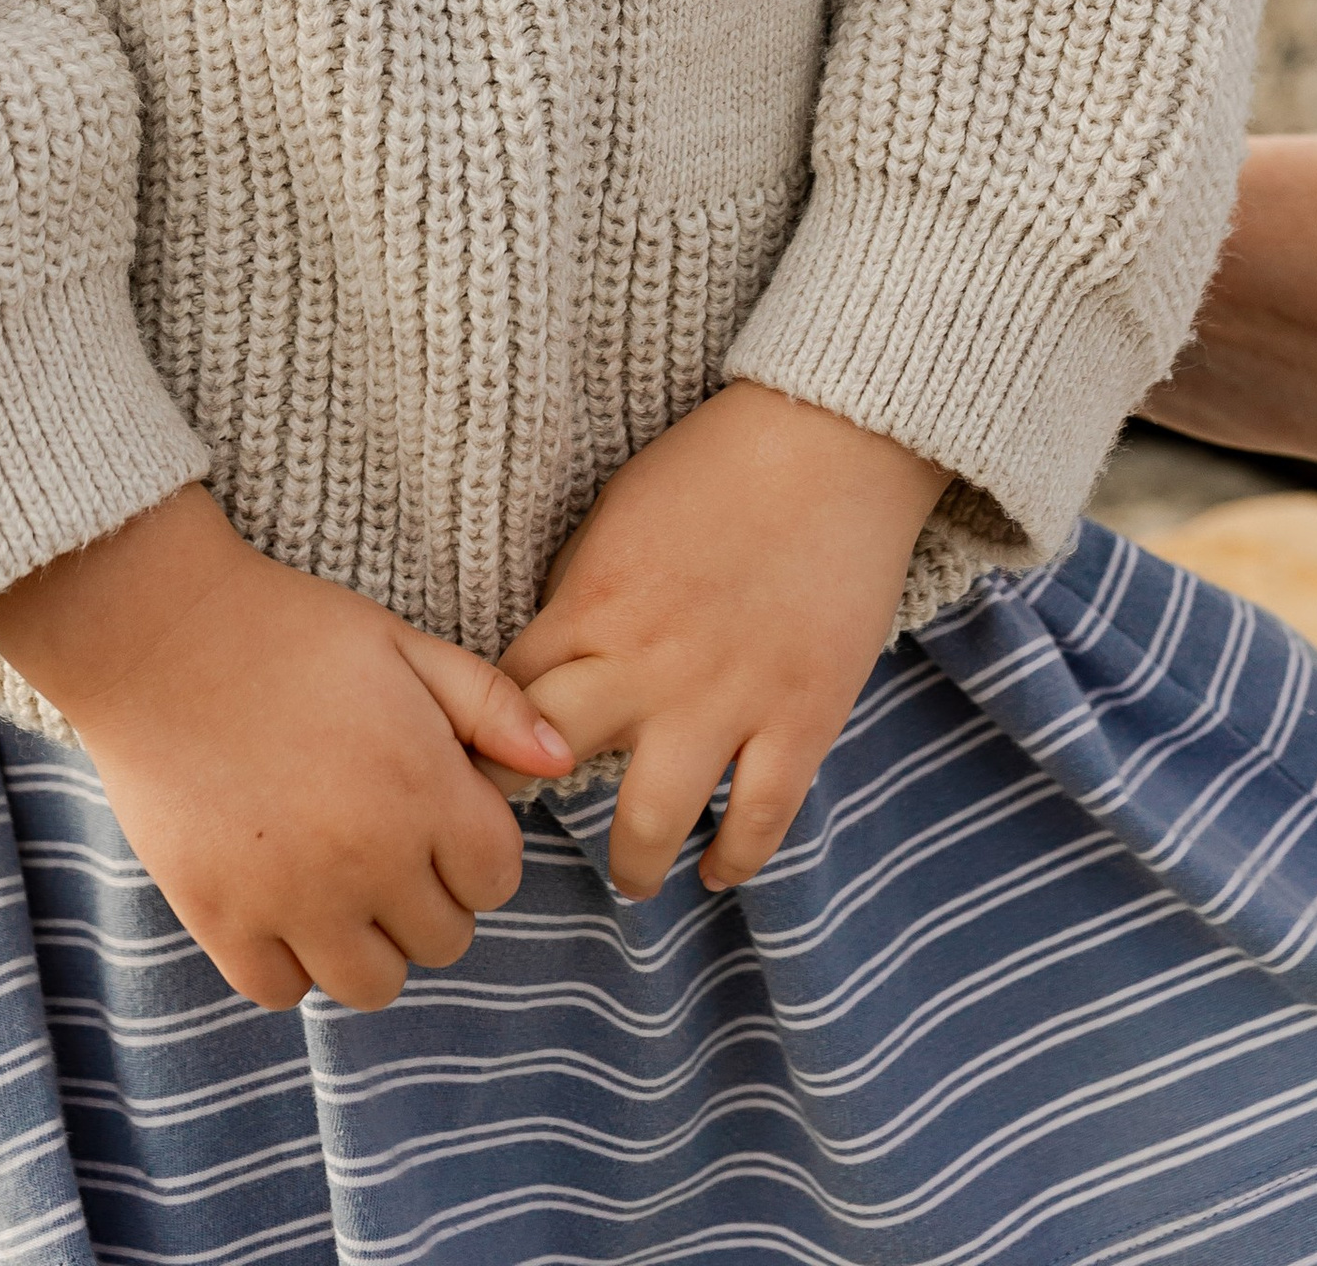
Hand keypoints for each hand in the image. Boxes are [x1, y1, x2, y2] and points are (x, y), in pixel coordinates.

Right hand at [0, 485, 572, 1011]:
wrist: (160, 635)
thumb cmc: (291, 631)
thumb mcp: (403, 643)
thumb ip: (492, 704)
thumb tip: (561, 761)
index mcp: (425, 789)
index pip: (497, 879)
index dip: (478, 848)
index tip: (442, 816)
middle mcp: (369, 858)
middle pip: (443, 939)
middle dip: (431, 896)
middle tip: (390, 843)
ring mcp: (293, 898)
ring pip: (372, 983)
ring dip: (371, 943)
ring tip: (342, 882)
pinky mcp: (222, 919)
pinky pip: (282, 990)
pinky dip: (292, 961)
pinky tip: (284, 900)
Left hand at [499, 380, 949, 901]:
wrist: (833, 441)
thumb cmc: (716, 464)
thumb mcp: (615, 515)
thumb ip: (580, 594)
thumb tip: (548, 662)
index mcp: (592, 603)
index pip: (506, 694)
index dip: (484, 736)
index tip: (484, 766)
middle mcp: (647, 660)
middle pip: (552, 760)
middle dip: (529, 805)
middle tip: (539, 834)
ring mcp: (727, 696)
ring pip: (652, 819)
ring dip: (632, 862)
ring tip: (632, 875)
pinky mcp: (801, 716)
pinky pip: (760, 819)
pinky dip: (736, 858)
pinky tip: (719, 868)